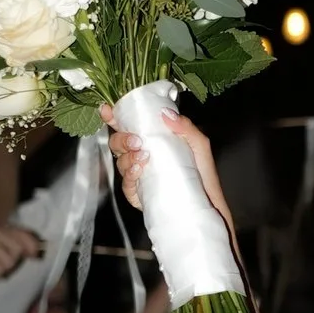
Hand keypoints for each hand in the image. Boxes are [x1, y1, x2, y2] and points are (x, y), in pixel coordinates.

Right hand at [0, 217, 45, 302]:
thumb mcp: (4, 252)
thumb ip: (19, 247)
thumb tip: (37, 250)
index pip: (23, 233)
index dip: (32, 244)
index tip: (34, 254)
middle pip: (18, 249)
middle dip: (14, 261)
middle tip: (2, 264)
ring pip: (10, 261)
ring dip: (3, 269)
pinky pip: (0, 269)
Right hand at [105, 100, 233, 229]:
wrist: (207, 202)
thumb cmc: (203, 173)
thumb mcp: (199, 144)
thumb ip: (185, 127)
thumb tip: (165, 113)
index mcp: (153, 141)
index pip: (128, 126)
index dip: (113, 117)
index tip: (107, 110)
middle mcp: (141, 155)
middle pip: (118, 143)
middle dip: (122, 139)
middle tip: (136, 141)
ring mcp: (138, 174)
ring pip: (121, 162)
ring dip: (128, 157)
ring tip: (144, 156)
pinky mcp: (138, 193)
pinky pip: (126, 183)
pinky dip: (130, 175)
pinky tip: (138, 170)